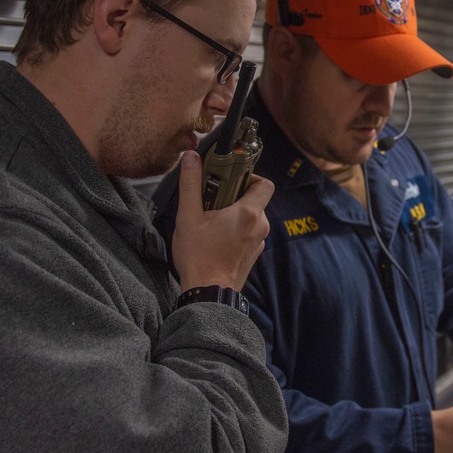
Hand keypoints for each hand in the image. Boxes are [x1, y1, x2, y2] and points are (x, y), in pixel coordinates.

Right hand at [172, 151, 273, 291]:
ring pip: (251, 217)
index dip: (248, 176)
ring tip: (211, 221)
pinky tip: (216, 238)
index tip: (228, 180)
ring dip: (234, 214)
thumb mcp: (188, 216)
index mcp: (248, 213)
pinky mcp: (253, 254)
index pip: (263, 183)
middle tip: (212, 200)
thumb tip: (191, 158)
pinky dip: (236, 230)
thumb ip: (191, 184)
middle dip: (235, 196)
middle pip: (255, 200)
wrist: (208, 294)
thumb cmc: (199, 258)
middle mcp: (260, 226)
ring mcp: (258, 242)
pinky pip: (248, 233)